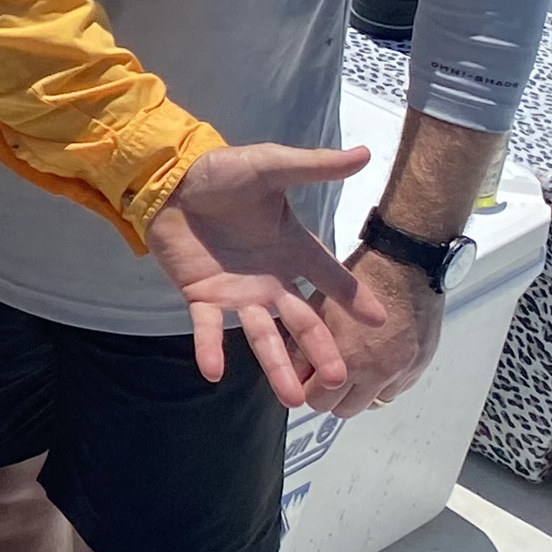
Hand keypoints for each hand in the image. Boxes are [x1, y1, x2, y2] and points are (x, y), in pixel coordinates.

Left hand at [142, 142, 377, 405]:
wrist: (171, 180)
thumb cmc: (224, 174)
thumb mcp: (271, 165)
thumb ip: (314, 166)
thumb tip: (364, 154)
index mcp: (293, 249)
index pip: (330, 277)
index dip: (354, 299)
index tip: (381, 324)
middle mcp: (271, 279)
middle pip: (302, 321)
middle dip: (321, 349)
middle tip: (339, 379)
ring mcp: (238, 293)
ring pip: (262, 336)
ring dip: (276, 365)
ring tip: (292, 398)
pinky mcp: (202, 297)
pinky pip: (208, 328)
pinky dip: (210, 348)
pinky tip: (214, 371)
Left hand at [316, 247, 438, 416]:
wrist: (406, 266)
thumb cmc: (360, 281)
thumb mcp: (318, 309)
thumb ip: (301, 348)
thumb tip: (290, 375)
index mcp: (349, 359)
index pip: (317, 401)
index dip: (307, 390)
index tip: (305, 381)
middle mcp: (377, 373)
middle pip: (343, 410)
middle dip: (330, 397)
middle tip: (325, 378)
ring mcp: (401, 373)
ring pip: (369, 404)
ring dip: (357, 394)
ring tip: (351, 369)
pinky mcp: (417, 368)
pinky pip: (393, 392)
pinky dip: (381, 385)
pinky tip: (374, 362)